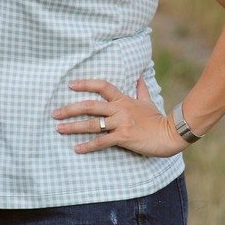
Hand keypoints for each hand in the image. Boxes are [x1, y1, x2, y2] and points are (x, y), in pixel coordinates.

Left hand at [52, 76, 189, 156]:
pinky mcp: (123, 137)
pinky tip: (77, 148)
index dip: (85, 84)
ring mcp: (121, 123)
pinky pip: (102, 141)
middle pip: (90, 106)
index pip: (102, 86)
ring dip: (73, 127)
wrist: (169, 134)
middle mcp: (119, 109)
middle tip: (55, 113)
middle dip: (70, 109)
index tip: (70, 85)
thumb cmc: (157, 119)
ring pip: (92, 124)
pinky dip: (88, 145)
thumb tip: (139, 76)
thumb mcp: (148, 101)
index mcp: (123, 99)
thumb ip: (141, 89)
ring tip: (59, 129)